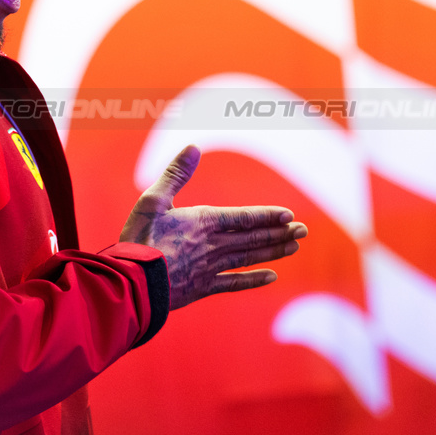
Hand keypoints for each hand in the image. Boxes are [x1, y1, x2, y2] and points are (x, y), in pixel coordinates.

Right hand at [120, 145, 306, 310]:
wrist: (131, 283)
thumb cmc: (139, 239)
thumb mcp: (153, 199)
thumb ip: (176, 174)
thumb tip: (193, 147)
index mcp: (203, 221)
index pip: (244, 218)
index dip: (268, 216)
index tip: (289, 216)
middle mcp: (213, 245)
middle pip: (253, 238)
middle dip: (280, 233)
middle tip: (303, 231)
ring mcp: (210, 268)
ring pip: (249, 258)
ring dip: (273, 252)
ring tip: (293, 248)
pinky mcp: (202, 288)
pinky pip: (234, 283)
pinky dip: (253, 280)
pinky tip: (270, 277)